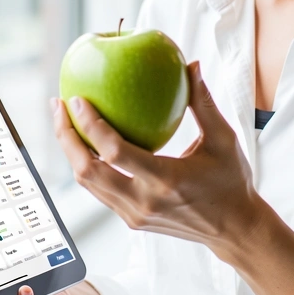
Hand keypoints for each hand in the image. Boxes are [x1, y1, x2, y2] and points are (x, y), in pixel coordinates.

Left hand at [51, 60, 262, 253]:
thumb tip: (192, 65)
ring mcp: (134, 214)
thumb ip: (203, 103)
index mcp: (165, 181)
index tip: (76, 99)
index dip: (89, 125)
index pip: (114, 152)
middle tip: (58, 105)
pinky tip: (85, 141)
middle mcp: (143, 202)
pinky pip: (99, 190)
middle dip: (65, 137)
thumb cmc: (232, 180)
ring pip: (88, 183)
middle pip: (87, 170)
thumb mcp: (223, 139)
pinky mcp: (131, 220)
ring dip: (71, 151)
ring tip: (63, 120)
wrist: (234, 229)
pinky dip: (87, 164)